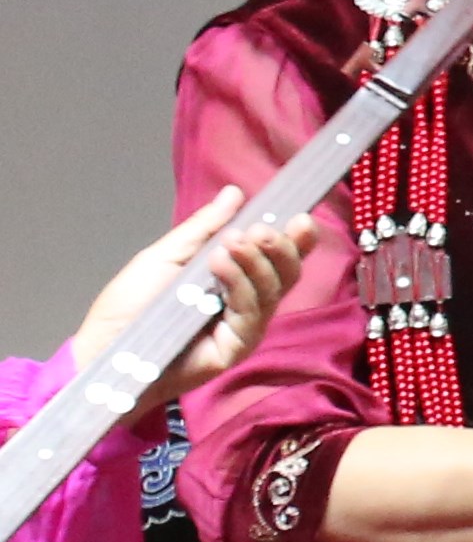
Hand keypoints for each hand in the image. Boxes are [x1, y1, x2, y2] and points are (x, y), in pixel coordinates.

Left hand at [67, 193, 313, 410]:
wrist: (104, 348)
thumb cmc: (129, 305)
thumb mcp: (166, 256)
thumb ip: (203, 228)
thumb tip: (234, 192)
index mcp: (235, 280)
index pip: (278, 258)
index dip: (295, 240)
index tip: (299, 217)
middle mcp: (247, 303)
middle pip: (286, 273)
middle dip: (281, 247)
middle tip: (260, 230)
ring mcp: (244, 327)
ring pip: (273, 289)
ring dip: (257, 261)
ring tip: (234, 242)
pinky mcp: (237, 347)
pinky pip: (252, 312)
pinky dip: (240, 283)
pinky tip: (220, 264)